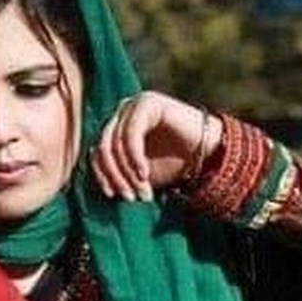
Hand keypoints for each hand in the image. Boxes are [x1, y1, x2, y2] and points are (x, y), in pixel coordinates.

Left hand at [89, 91, 222, 200]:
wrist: (207, 155)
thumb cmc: (171, 165)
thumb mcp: (136, 175)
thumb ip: (115, 174)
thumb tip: (95, 183)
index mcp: (114, 128)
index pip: (95, 152)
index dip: (101, 175)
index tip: (113, 196)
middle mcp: (120, 114)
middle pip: (103, 148)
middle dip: (116, 176)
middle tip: (131, 197)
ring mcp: (133, 105)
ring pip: (115, 143)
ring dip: (127, 171)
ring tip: (142, 190)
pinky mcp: (147, 103)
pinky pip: (131, 133)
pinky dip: (134, 156)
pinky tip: (143, 173)